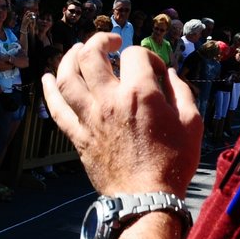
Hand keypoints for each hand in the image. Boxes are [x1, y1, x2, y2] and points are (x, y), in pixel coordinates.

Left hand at [42, 32, 200, 197]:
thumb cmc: (173, 162)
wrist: (147, 198)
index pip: (134, 54)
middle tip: (109, 41)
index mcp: (140, 93)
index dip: (145, 55)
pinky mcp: (77, 136)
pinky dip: (49, 91)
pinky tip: (47, 78)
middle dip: (100, 40)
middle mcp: (110, 100)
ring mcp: (90, 118)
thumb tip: (169, 72)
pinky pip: (56, 109)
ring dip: (69, 58)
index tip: (152, 68)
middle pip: (91, 55)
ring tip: (78, 51)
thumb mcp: (192, 122)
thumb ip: (180, 91)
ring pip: (67, 77)